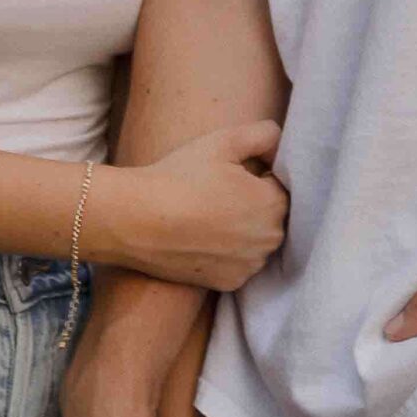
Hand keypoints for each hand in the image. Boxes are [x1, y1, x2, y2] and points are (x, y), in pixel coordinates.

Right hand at [94, 121, 286, 290]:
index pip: (280, 186)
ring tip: (207, 217)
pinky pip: (239, 264)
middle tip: (216, 194)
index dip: (256, 177)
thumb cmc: (179, 177)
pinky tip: (202, 239)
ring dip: (243, 231)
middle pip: (272, 216)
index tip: (229, 175)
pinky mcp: (230, 282)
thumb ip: (263, 134)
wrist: (136, 221)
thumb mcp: (223, 141)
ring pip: (256, 242)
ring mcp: (250, 264)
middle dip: (253, 205)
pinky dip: (227, 254)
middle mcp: (270, 238)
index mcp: (274, 203)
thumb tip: (280, 140)